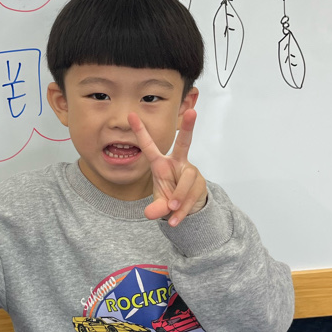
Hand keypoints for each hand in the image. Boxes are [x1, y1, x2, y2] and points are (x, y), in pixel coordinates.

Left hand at [127, 110, 206, 226]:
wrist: (188, 208)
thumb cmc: (170, 197)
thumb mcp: (160, 203)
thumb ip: (156, 208)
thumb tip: (151, 214)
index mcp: (161, 163)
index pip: (149, 146)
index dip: (140, 131)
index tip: (131, 114)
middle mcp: (178, 162)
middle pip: (184, 142)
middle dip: (188, 127)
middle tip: (193, 112)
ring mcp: (191, 171)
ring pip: (186, 180)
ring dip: (178, 196)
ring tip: (171, 208)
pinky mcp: (200, 183)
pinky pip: (191, 195)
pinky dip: (182, 210)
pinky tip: (175, 220)